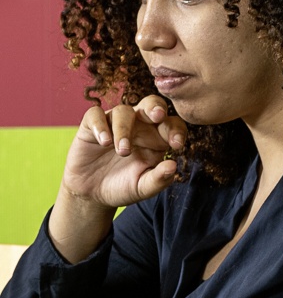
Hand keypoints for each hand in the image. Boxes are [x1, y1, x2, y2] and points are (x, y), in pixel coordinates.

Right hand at [60, 95, 185, 210]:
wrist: (91, 194)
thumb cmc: (122, 187)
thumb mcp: (143, 188)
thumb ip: (159, 179)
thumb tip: (173, 166)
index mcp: (157, 138)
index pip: (172, 124)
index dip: (177, 130)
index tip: (177, 145)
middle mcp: (139, 126)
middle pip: (151, 104)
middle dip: (155, 107)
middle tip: (157, 116)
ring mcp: (114, 123)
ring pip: (123, 111)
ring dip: (124, 129)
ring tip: (122, 151)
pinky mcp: (91, 126)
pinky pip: (95, 115)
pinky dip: (100, 125)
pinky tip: (104, 142)